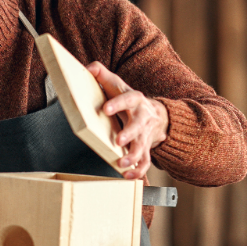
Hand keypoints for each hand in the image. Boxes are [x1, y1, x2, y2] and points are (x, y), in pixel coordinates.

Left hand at [86, 62, 168, 179]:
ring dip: (133, 156)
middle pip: (138, 125)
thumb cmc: (130, 100)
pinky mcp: (146, 149)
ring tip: (123, 164)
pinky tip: (130, 177)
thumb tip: (88, 68)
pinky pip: (145, 162)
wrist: (158, 115)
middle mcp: (142, 118)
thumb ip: (102, 75)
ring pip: (143, 147)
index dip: (117, 103)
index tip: (105, 109)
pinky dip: (139, 171)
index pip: (127, 98)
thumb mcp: (117, 85)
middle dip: (129, 133)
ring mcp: (145, 135)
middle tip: (119, 140)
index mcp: (135, 100)